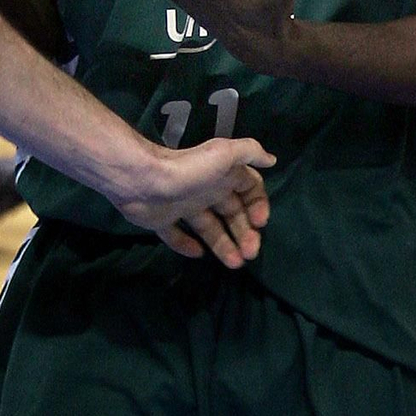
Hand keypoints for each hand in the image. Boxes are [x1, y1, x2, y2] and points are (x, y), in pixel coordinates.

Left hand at [111, 136, 273, 268]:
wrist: (143, 180)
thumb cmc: (189, 170)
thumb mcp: (224, 154)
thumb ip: (248, 152)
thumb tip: (272, 158)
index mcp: (221, 174)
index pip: (248, 189)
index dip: (258, 205)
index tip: (260, 223)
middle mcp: (205, 189)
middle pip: (232, 213)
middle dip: (245, 232)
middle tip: (250, 253)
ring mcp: (183, 204)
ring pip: (209, 228)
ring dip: (224, 245)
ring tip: (235, 264)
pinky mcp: (163, 219)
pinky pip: (177, 235)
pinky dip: (187, 245)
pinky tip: (198, 254)